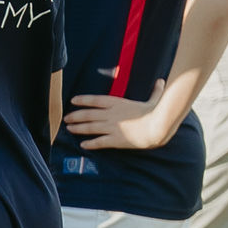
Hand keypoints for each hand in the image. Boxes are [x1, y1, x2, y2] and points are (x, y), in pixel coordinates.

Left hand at [63, 92, 183, 151]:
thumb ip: (155, 91)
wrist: (158, 127)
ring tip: (68, 129)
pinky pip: (99, 142)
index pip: (95, 100)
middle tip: (66, 118)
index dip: (82, 100)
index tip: (73, 100)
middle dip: (75, 116)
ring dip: (78, 128)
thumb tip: (161, 81)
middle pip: (88, 114)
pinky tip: (83, 145)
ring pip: (90, 128)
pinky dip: (90, 144)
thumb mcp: (154, 100)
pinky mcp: (116, 139)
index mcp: (118, 103)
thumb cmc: (157, 113)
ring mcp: (112, 127)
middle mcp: (111, 114)